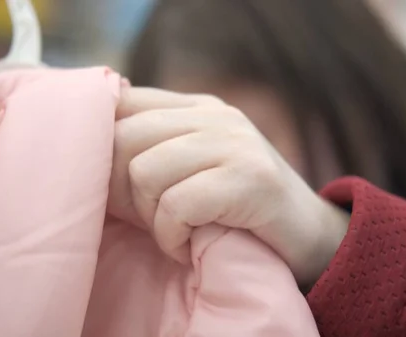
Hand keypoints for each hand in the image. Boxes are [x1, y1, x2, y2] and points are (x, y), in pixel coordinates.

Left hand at [108, 88, 348, 285]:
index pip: (125, 103)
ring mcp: (235, 143)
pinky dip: (171, 237)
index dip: (103, 146)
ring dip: (150, 217)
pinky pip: (176, 205)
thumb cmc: (239, 209)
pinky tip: (187, 246)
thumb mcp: (194, 169)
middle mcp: (217, 115)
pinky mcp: (249, 178)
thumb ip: (155, 149)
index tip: (116, 186)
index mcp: (199, 107)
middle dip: (121, 190)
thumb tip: (94, 146)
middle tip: (145, 218)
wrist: (310, 238)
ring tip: (173, 232)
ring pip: (145, 171)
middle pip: (125, 138)